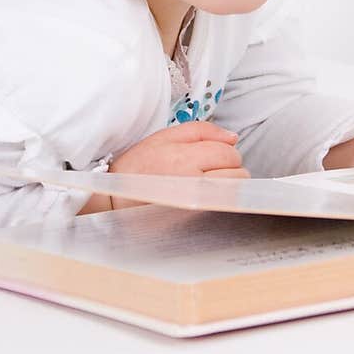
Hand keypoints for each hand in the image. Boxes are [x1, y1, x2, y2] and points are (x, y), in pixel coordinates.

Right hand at [92, 121, 247, 210]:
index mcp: (184, 158)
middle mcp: (193, 184)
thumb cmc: (138, 167)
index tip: (214, 154)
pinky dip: (222, 202)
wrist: (115, 199)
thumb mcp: (164, 137)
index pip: (228, 153)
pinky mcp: (195, 222)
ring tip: (209, 183)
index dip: (225, 151)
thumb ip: (201, 131)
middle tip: (211, 169)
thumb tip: (233, 137)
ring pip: (235, 193)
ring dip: (229, 185)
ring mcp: (196, 207)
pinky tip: (206, 198)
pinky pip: (224, 209)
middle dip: (231, 168)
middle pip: (238, 174)